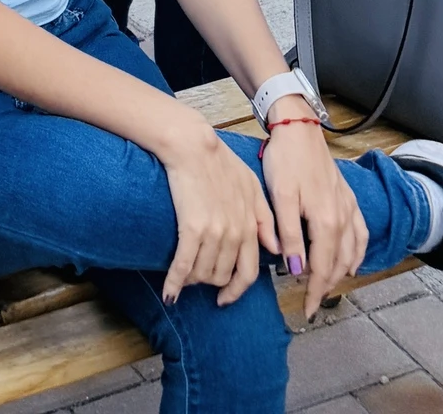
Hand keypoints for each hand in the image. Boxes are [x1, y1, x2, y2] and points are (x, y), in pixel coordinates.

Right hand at [158, 128, 276, 304]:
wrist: (193, 145)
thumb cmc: (221, 161)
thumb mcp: (252, 186)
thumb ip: (264, 219)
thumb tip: (273, 249)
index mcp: (250, 226)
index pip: (248, 273)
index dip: (235, 290)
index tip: (224, 298)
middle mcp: (235, 234)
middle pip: (222, 276)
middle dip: (210, 282)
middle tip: (198, 278)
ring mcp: (214, 233)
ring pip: (203, 273)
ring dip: (192, 280)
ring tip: (182, 275)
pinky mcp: (191, 228)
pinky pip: (183, 266)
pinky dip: (175, 283)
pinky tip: (168, 293)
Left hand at [259, 116, 366, 311]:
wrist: (298, 127)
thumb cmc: (286, 160)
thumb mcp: (281, 198)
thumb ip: (290, 235)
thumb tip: (295, 269)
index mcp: (325, 221)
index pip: (321, 268)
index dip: (314, 291)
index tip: (307, 310)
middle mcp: (342, 218)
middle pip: (337, 264)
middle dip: (326, 286)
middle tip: (313, 303)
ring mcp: (348, 208)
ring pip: (351, 252)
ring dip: (340, 273)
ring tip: (328, 287)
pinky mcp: (348, 198)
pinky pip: (360, 233)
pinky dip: (358, 252)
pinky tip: (353, 261)